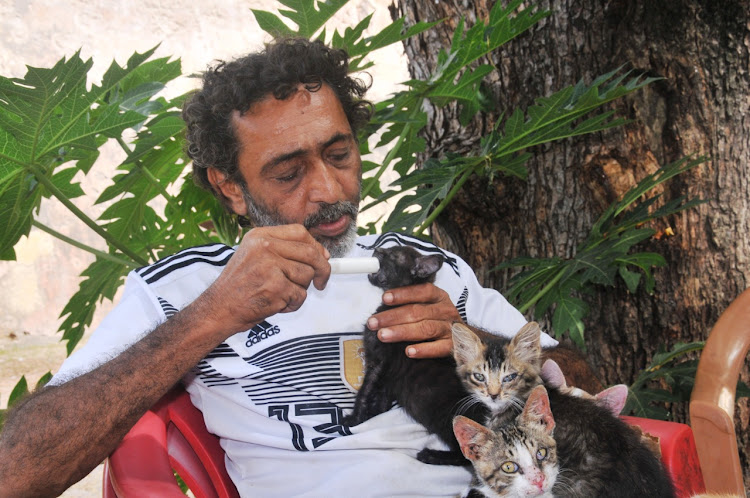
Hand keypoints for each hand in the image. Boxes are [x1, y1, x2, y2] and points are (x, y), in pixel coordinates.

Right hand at [201, 224, 330, 337]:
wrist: (219, 309)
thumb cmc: (239, 286)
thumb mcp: (254, 256)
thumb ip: (284, 251)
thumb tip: (322, 254)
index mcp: (260, 236)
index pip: (300, 232)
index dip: (315, 246)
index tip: (323, 257)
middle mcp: (264, 247)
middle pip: (310, 253)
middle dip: (321, 269)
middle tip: (321, 282)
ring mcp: (270, 266)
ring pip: (306, 275)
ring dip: (299, 290)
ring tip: (279, 294)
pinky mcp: (275, 287)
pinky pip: (300, 295)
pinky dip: (292, 304)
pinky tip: (276, 304)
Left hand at [366, 283, 460, 358]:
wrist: (469, 341)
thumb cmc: (439, 321)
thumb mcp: (430, 307)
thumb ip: (412, 304)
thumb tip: (383, 305)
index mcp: (439, 297)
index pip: (421, 291)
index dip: (403, 294)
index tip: (384, 298)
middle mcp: (446, 311)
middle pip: (418, 312)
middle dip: (392, 317)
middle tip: (373, 323)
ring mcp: (450, 329)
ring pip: (425, 328)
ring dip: (402, 332)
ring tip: (383, 336)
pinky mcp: (454, 347)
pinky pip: (438, 348)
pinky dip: (424, 350)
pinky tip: (409, 352)